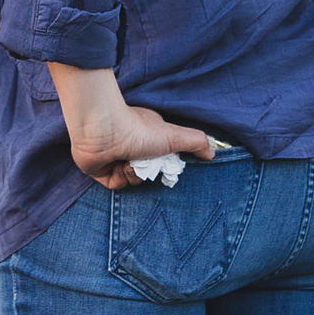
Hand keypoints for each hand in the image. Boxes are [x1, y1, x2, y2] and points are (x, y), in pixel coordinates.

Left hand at [47, 62, 214, 190]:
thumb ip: (196, 141)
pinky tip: (117, 165)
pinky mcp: (100, 170)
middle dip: (150, 170)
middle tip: (147, 162)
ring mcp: (115, 158)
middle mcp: (131, 147)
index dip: (165, 165)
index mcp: (148, 137)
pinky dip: (119, 178)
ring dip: (134, 174)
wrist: (103, 131)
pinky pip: (117, 184)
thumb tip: (212, 152)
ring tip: (128, 160)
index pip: (161, 159)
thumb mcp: (175, 136)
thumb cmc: (138, 129)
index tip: (167, 165)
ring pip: (133, 180)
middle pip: (149, 172)